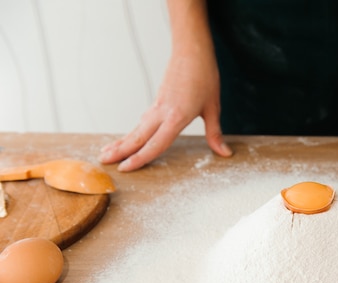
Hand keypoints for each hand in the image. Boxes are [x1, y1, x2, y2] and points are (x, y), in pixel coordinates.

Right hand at [99, 49, 231, 171]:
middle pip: (138, 136)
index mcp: (176, 117)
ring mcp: (158, 106)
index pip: (156, 143)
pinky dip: (133, 131)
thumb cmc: (204, 76)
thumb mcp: (213, 107)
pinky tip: (129, 138)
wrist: (192, 50)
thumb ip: (215, 133)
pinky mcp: (158, 101)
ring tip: (106, 152)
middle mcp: (162, 112)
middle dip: (120, 151)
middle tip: (102, 162)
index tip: (126, 168)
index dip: (140, 158)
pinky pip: (143, 121)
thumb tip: (225, 153)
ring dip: (122, 141)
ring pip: (137, 128)